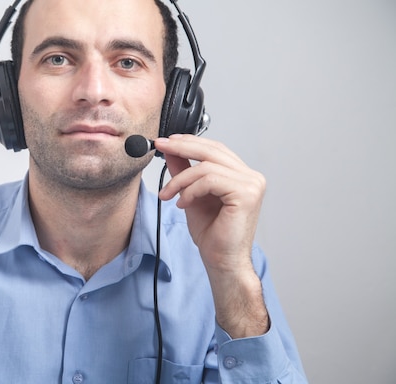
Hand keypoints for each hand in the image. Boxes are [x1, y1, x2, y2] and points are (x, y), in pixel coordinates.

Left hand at [154, 134, 268, 337]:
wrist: (222, 261)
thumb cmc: (213, 235)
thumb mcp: (191, 195)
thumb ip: (184, 171)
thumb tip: (171, 150)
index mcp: (241, 175)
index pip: (215, 149)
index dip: (189, 142)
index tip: (166, 141)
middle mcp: (250, 177)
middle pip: (212, 150)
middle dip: (181, 147)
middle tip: (160, 146)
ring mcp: (251, 184)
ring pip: (206, 166)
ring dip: (180, 180)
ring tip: (168, 195)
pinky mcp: (246, 194)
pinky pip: (209, 180)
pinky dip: (190, 190)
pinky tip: (182, 204)